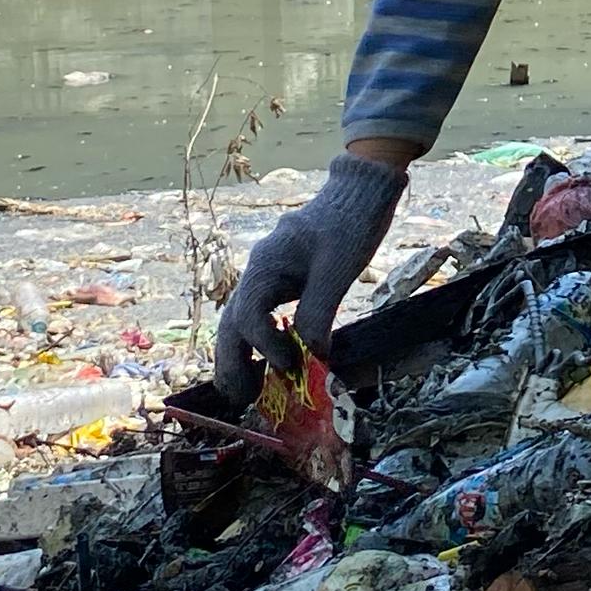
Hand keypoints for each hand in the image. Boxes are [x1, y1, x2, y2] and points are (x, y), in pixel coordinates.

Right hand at [214, 153, 407, 401]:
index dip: (265, 346)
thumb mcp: (339, 268)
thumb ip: (320, 311)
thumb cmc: (350, 223)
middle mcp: (258, 272)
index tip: (290, 367)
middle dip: (233, 362)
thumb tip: (313, 358)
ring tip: (246, 392)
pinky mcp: (281, 283)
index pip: (248, 315)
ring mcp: (266, 277)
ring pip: (240, 322)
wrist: (359, 192)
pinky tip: (269, 366)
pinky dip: (258, 344)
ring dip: (240, 357)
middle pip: (232, 323)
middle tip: (242, 399)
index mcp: (266, 264)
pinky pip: (259, 317)